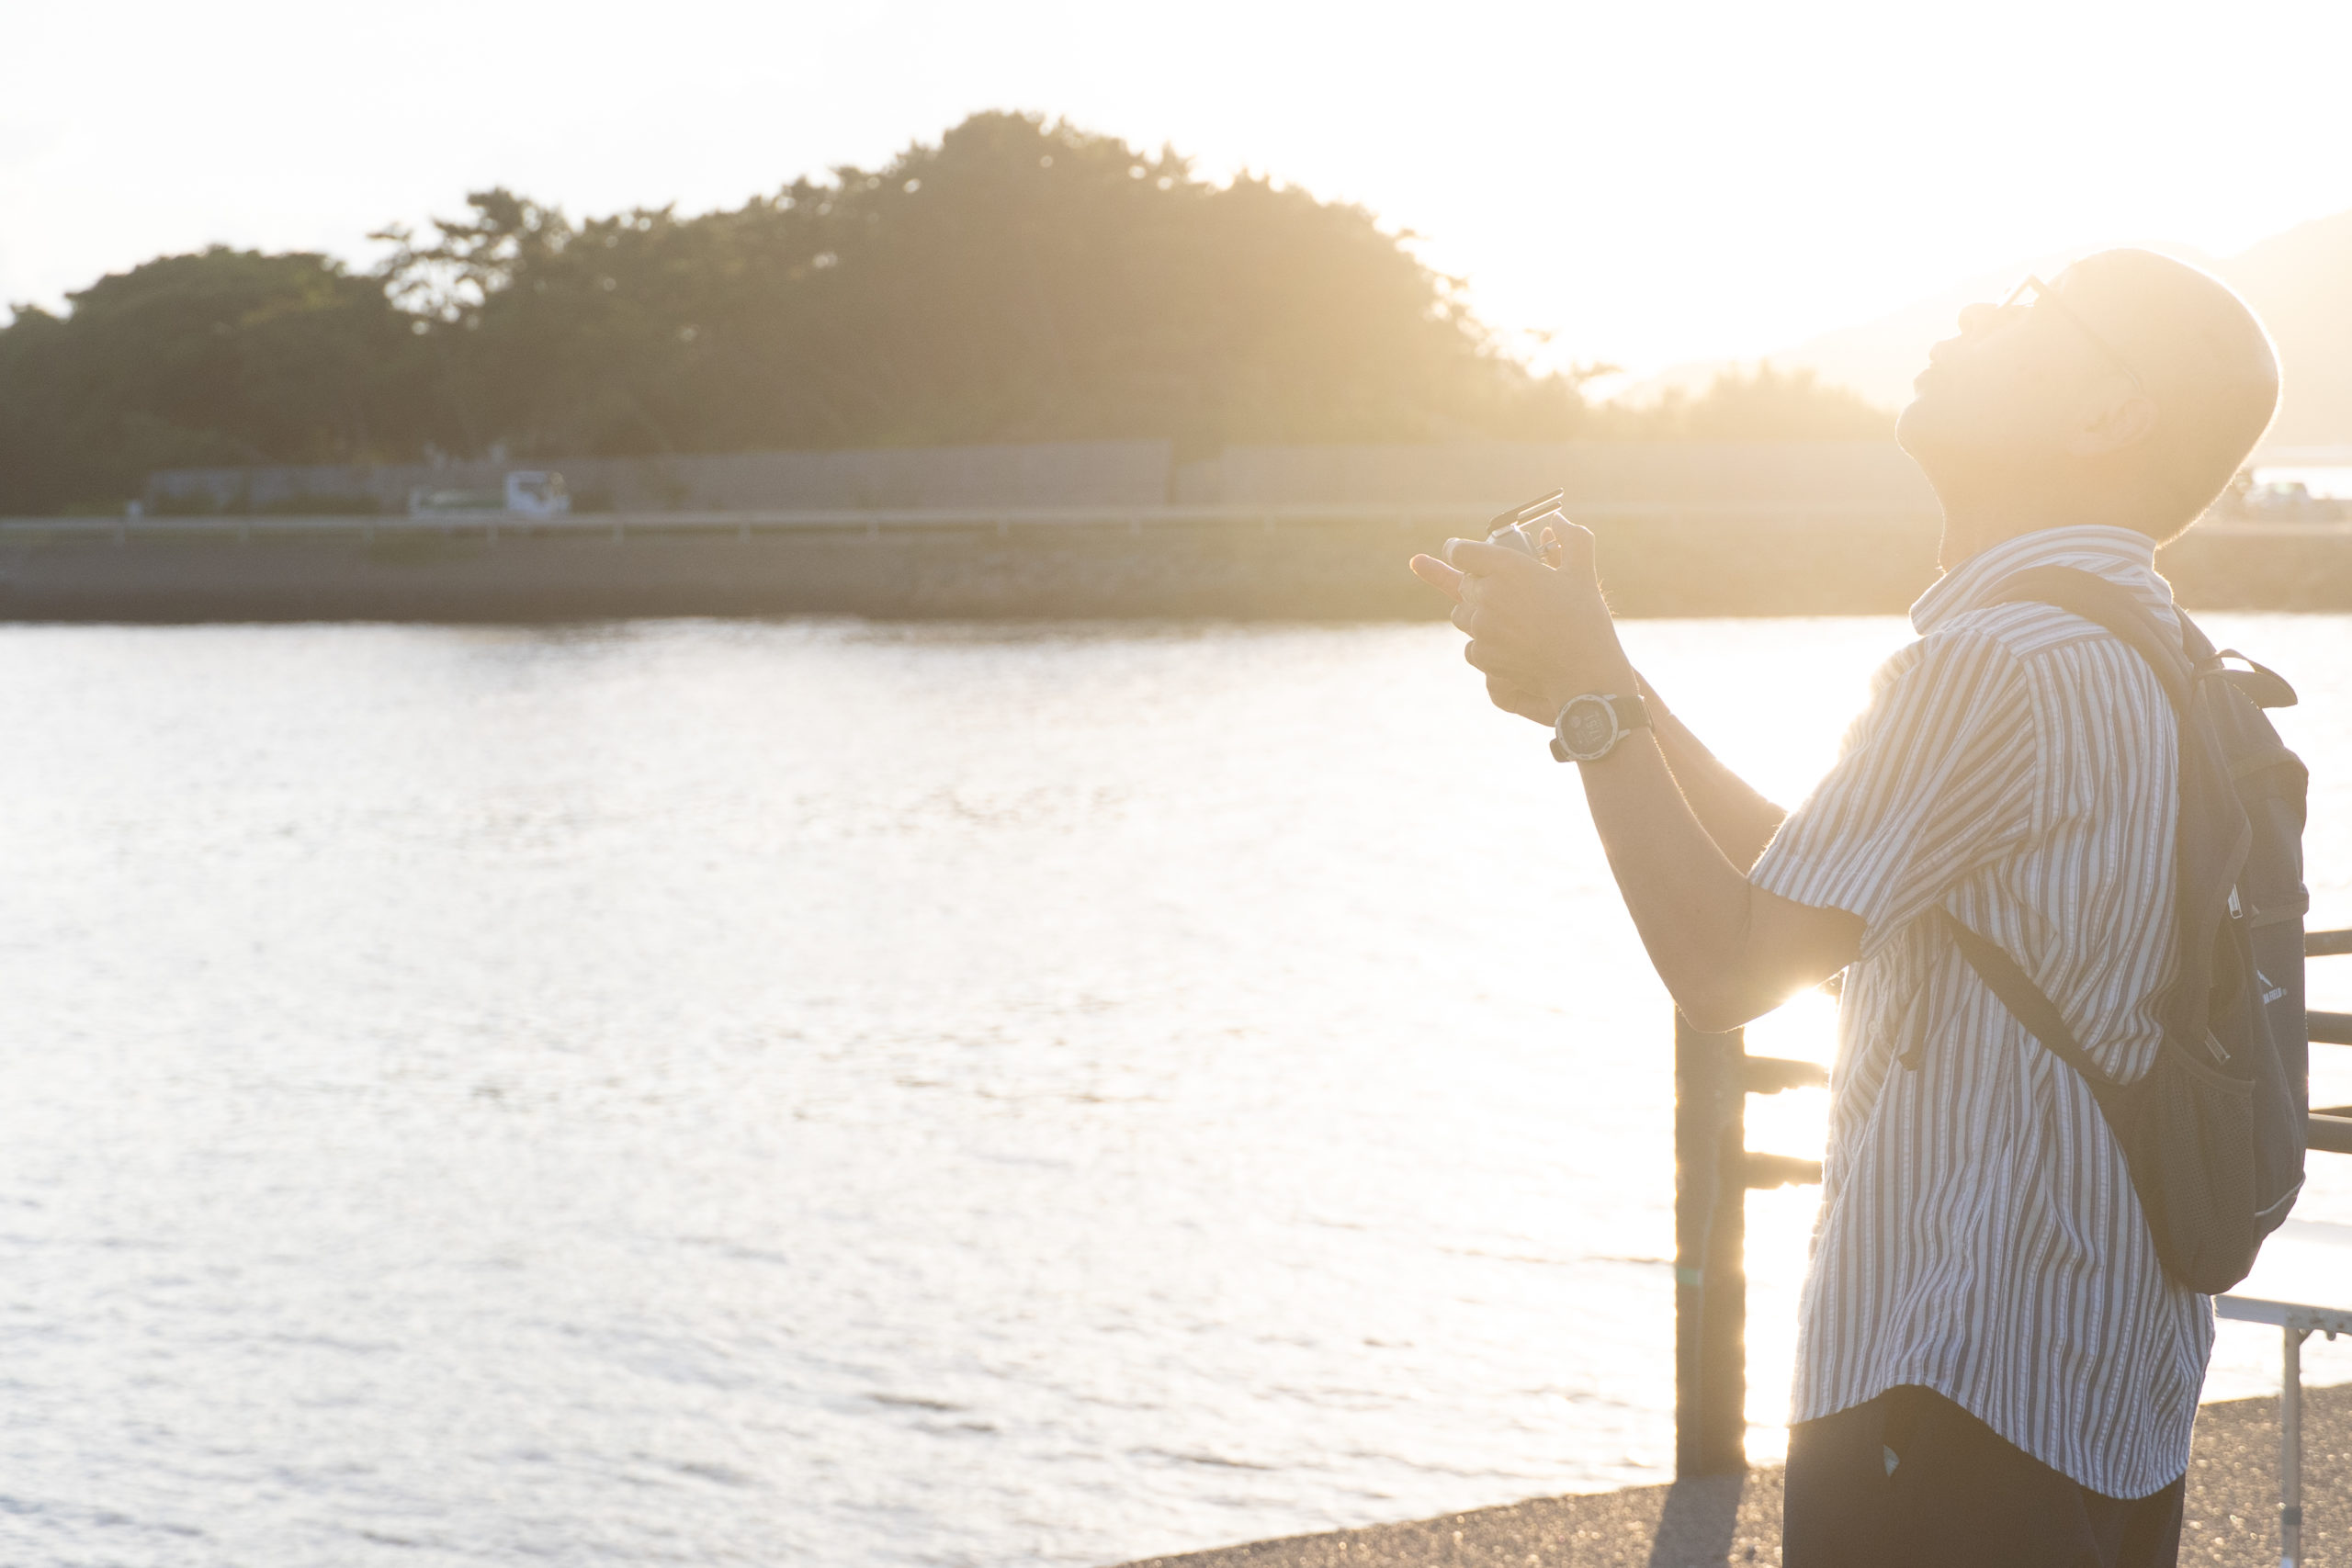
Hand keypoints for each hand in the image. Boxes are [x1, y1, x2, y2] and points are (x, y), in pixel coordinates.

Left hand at [1408, 522, 1635, 726]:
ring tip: (1504, 617)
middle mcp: (1487, 595)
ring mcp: (1481, 627)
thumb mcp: (1582, 573)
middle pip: (1464, 583)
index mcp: (1506, 568)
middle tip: (1501, 588)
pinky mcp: (1481, 655)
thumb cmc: (1585, 619)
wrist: (1583, 671)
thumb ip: (1572, 539)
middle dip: (1477, 583)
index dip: (1456, 549)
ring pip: (1461, 614)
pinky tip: (1507, 642)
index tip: (1456, 550)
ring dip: (1476, 613)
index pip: (1460, 551)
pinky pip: (1470, 644)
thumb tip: (1558, 520)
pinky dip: (1483, 643)